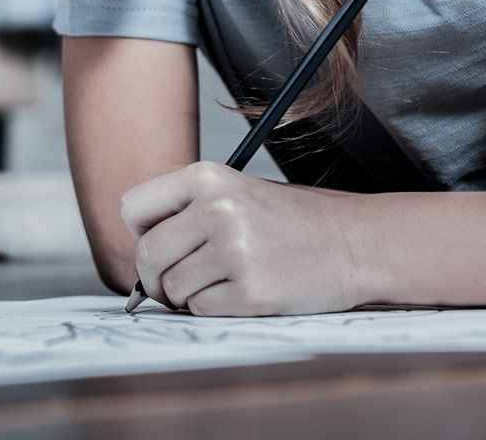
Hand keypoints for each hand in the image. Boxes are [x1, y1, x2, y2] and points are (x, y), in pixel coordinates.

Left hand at [120, 161, 367, 316]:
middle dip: (155, 278)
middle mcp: (217, 209)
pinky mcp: (251, 291)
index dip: (141, 233)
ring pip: (172, 288)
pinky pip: (201, 310)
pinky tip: (242, 293)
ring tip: (221, 282)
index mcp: (208, 176)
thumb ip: (188, 212)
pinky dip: (214, 309)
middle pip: (147, 255)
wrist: (352, 241)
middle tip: (176, 282)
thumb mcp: (236, 193)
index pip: (133, 206)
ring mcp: (235, 250)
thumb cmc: (290, 221)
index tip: (160, 244)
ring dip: (187, 296)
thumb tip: (139, 254)